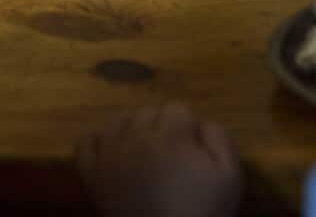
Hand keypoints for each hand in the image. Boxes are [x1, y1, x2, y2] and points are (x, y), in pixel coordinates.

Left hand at [75, 103, 242, 216]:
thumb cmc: (202, 210)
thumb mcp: (229, 175)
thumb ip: (219, 138)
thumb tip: (202, 123)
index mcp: (169, 135)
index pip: (178, 108)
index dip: (188, 128)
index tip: (193, 149)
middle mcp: (134, 136)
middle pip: (148, 111)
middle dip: (162, 126)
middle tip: (171, 155)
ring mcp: (109, 154)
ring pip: (118, 120)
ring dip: (132, 128)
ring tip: (144, 151)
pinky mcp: (92, 174)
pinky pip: (85, 141)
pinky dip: (98, 141)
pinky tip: (113, 152)